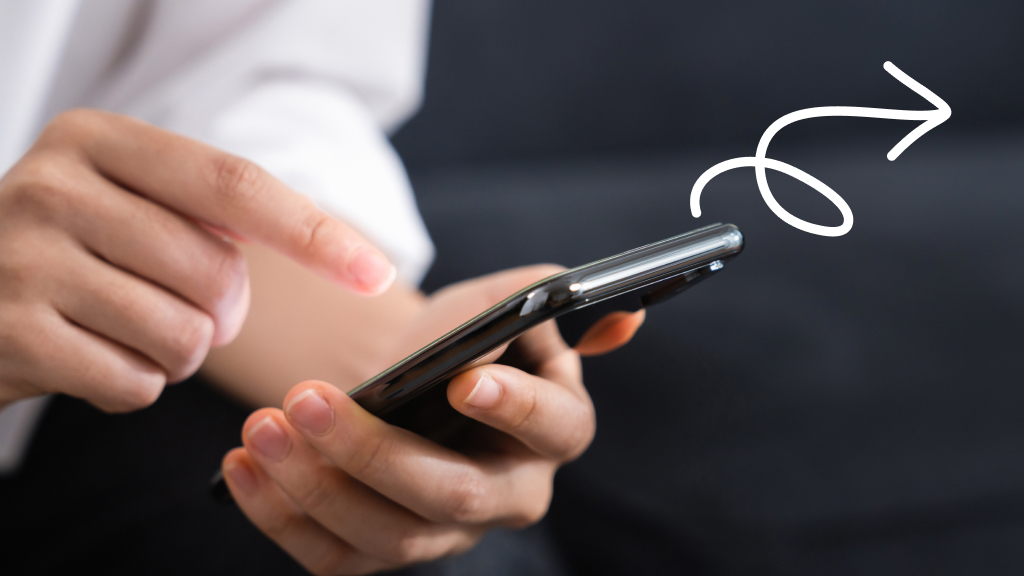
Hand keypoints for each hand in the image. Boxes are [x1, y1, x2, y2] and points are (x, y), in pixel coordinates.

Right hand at [0, 109, 394, 411]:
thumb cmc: (72, 252)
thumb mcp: (129, 203)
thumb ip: (214, 213)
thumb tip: (340, 259)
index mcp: (97, 139)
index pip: (235, 185)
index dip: (314, 233)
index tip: (375, 273)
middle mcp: (54, 185)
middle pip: (216, 272)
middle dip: (221, 311)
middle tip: (176, 305)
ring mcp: (22, 259)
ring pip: (184, 334)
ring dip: (178, 351)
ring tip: (125, 328)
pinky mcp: (9, 334)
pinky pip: (136, 383)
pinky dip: (134, 384)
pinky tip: (91, 356)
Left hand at [220, 266, 644, 574]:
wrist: (407, 377)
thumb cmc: (460, 337)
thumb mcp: (508, 304)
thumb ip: (550, 304)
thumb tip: (622, 321)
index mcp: (552, 431)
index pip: (555, 428)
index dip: (516, 408)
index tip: (463, 380)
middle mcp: (507, 495)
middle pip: (451, 496)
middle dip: (375, 453)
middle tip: (307, 400)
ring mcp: (444, 536)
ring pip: (387, 538)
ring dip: (315, 486)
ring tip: (262, 426)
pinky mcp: (383, 554)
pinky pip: (333, 559)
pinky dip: (281, 517)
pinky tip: (243, 466)